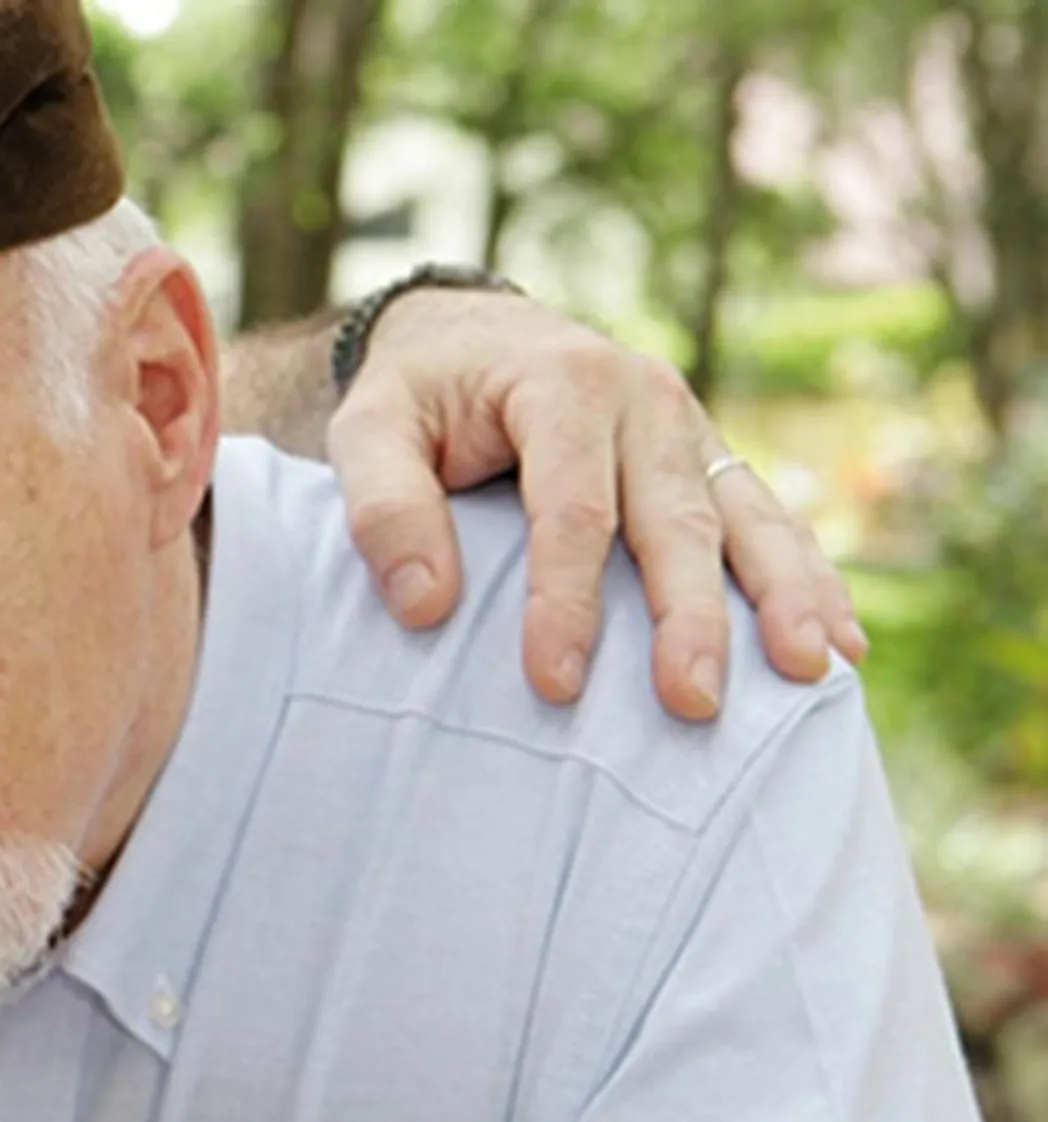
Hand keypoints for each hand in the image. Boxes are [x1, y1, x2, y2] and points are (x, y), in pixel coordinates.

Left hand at [324, 287, 864, 720]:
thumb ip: (381, 507)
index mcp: (566, 384)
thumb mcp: (366, 428)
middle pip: (676, 521)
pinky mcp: (709, 462)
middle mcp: (646, 401)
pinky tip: (838, 643)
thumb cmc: (415, 396)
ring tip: (811, 669)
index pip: (573, 509)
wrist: (469, 336)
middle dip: (690, 617)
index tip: (556, 682)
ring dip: (783, 597)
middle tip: (693, 701)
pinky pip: (768, 522)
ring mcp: (690, 431)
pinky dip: (807, 579)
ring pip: (748, 518)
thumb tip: (425, 605)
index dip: (566, 599)